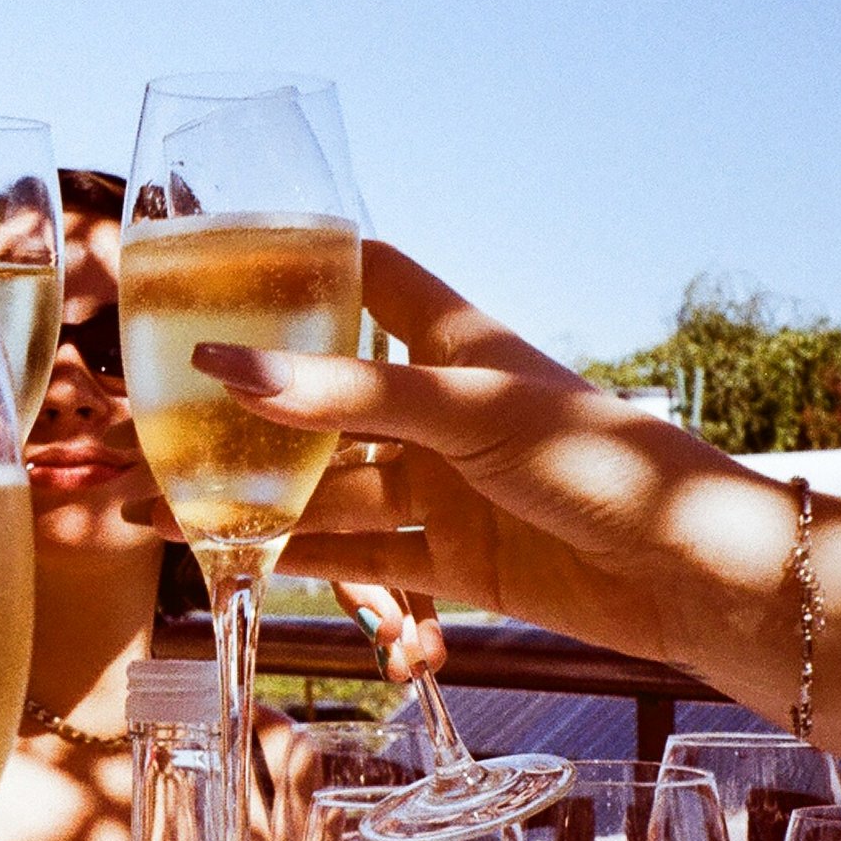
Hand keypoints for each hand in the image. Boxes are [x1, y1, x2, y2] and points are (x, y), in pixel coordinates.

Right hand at [187, 241, 775, 669]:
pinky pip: (356, 556)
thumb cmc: (604, 464)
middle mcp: (439, 408)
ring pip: (324, 486)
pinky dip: (294, 560)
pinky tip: (225, 558)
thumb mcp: (467, 412)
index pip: (367, 274)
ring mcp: (442, 486)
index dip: (298, 264)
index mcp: (454, 340)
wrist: (693, 578)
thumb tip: (223, 372)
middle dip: (240, 412)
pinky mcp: (451, 559)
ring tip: (154, 508)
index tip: (211, 262)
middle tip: (147, 421)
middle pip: (320, 396)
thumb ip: (345, 397)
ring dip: (245, 498)